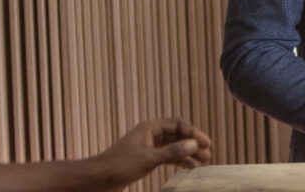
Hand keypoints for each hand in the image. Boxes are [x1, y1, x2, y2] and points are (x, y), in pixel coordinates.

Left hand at [96, 117, 212, 187]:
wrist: (97, 179)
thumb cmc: (119, 166)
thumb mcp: (148, 159)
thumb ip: (172, 152)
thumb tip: (195, 144)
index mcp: (150, 128)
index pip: (178, 124)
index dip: (194, 133)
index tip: (206, 143)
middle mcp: (151, 134)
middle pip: (178, 134)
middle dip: (193, 143)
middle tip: (207, 154)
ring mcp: (148, 146)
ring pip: (174, 146)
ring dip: (188, 153)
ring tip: (202, 162)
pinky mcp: (146, 158)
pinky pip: (167, 156)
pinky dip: (178, 160)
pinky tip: (188, 167)